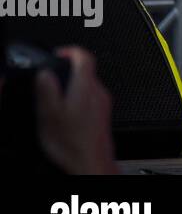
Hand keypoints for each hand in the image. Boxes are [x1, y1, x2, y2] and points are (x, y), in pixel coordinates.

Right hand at [34, 47, 119, 174]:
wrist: (92, 163)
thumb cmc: (73, 143)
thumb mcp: (51, 115)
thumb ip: (48, 91)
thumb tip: (45, 73)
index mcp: (86, 87)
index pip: (85, 56)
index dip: (70, 50)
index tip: (59, 54)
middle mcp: (98, 92)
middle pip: (86, 70)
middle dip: (68, 71)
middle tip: (52, 79)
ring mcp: (103, 103)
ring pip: (88, 85)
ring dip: (73, 87)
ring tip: (57, 100)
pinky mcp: (103, 114)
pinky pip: (90, 99)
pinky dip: (78, 99)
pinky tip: (68, 114)